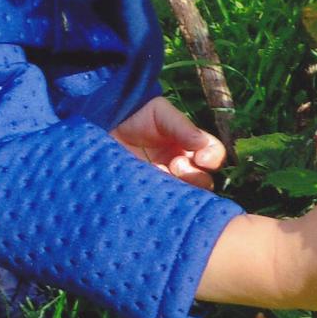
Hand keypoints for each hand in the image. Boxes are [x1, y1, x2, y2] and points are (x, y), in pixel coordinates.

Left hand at [111, 97, 225, 189]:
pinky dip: (161, 198)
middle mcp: (180, 166)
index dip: (212, 158)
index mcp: (188, 146)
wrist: (103, 124)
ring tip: (162, 173)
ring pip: (186, 196)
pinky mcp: (146, 193)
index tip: (202, 158)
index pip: (213, 155)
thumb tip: (202, 144)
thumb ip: (182, 127)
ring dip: (180, 188)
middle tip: (176, 165)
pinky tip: (150, 184)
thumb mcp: (160, 113)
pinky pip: (162, 204)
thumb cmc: (136, 115)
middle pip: (204, 181)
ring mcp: (164, 182)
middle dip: (195, 176)